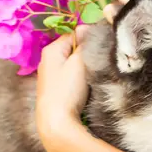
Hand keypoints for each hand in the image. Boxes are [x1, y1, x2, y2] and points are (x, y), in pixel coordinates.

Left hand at [35, 25, 91, 151]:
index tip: (104, 45)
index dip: (90, 37)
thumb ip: (85, 44)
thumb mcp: (79, 62)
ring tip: (94, 74)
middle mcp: (47, 60)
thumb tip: (88, 29)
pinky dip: (79, 78)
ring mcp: (50, 76)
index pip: (75, 33)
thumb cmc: (67, 90)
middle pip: (73, 49)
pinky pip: (71, 76)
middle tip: (101, 60)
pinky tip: (85, 87)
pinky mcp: (55, 90)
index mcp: (51, 50)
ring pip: (73, 63)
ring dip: (85, 67)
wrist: (56, 123)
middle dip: (88, 53)